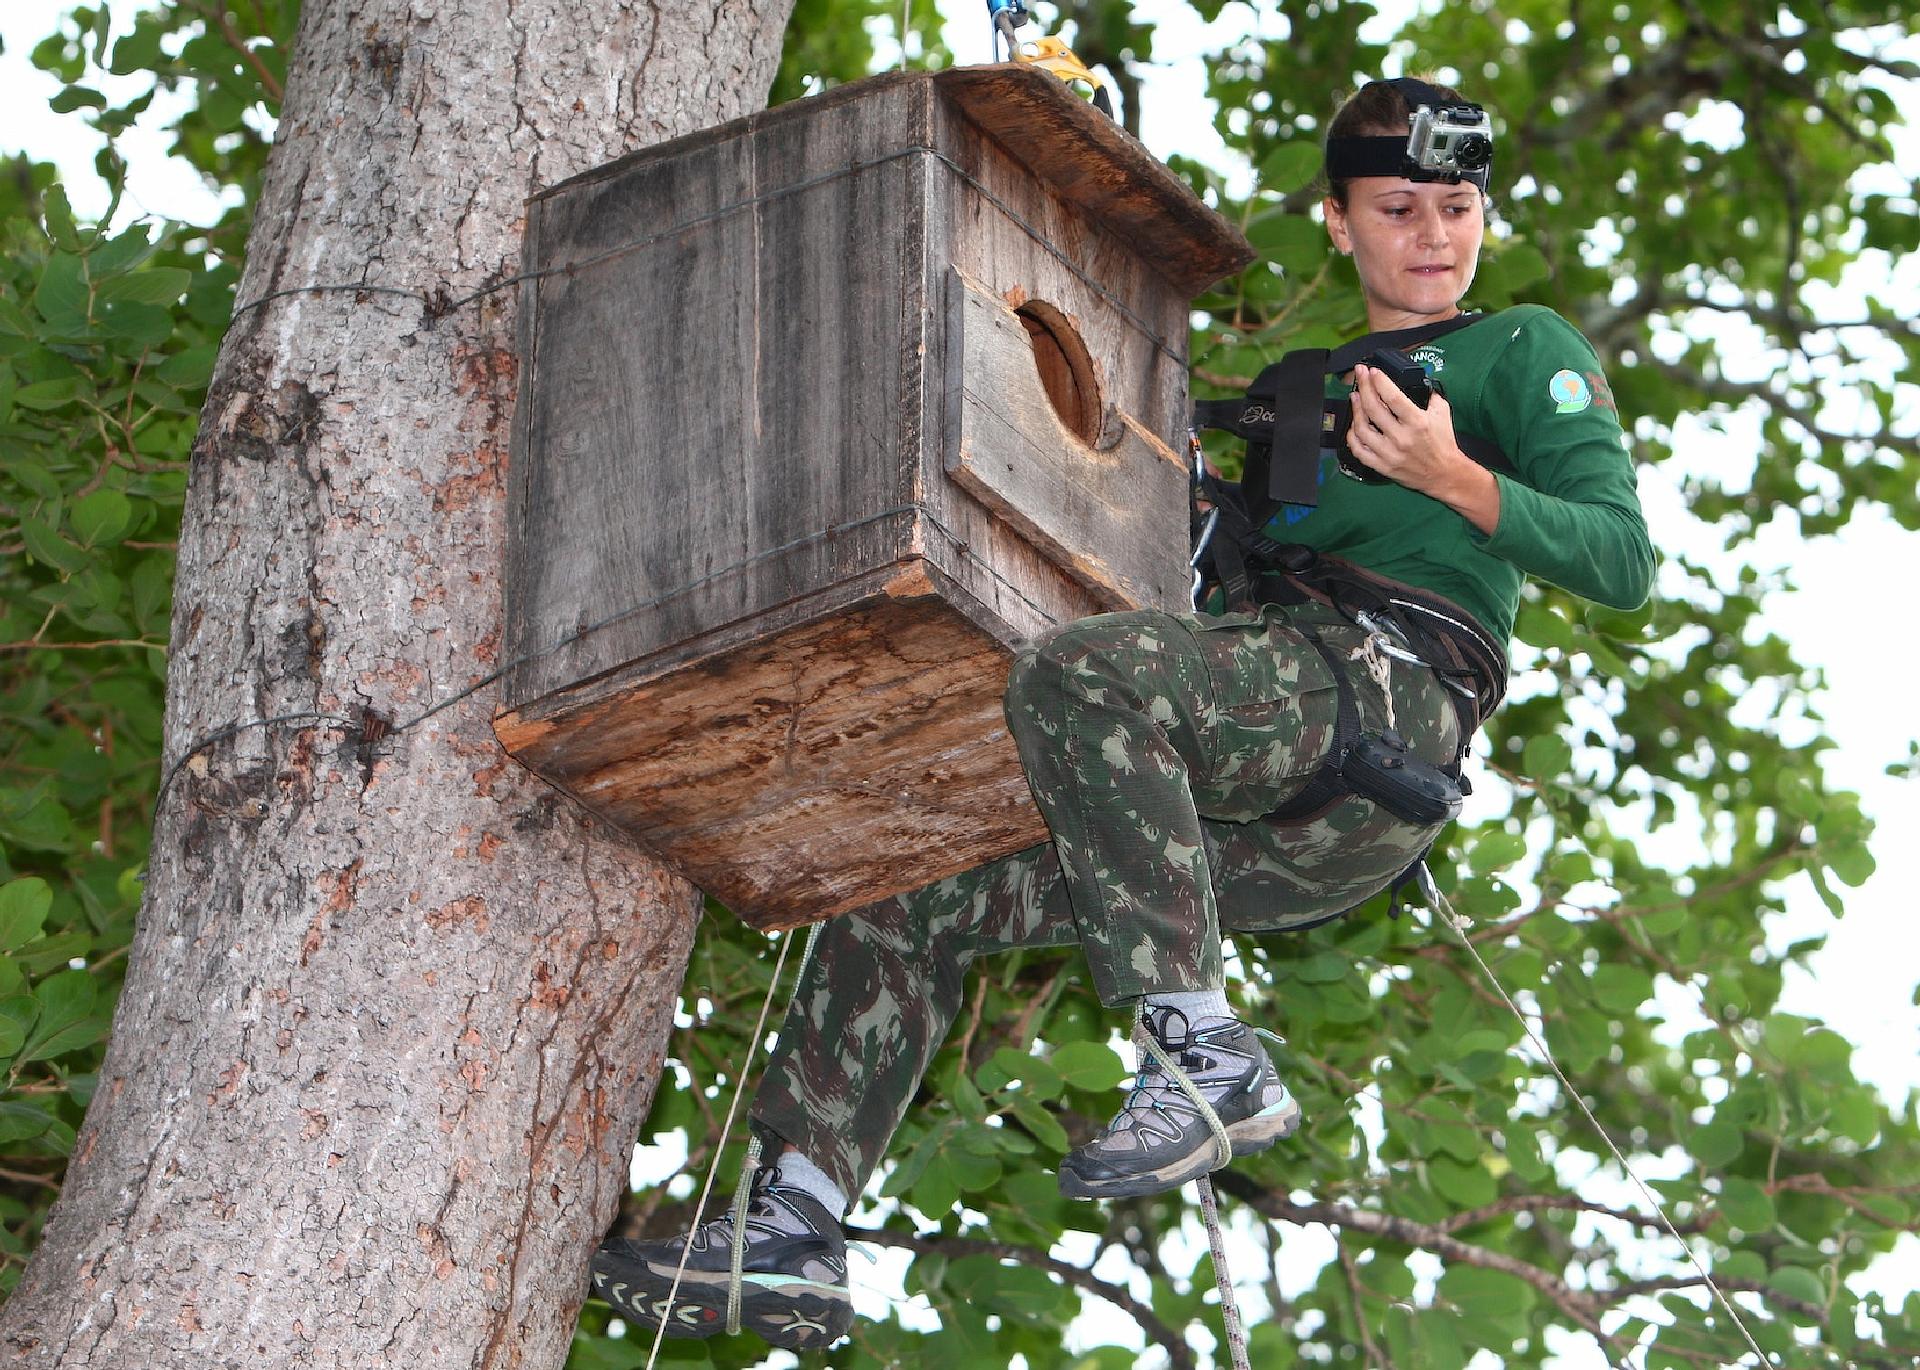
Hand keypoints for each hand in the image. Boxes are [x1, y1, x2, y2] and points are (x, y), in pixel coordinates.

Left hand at [1346, 364, 1500, 533]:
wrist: (1444, 474)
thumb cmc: (1443, 443)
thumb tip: (1415, 381)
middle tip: (1359, 375)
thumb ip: (1429, 395)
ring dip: (1355, 410)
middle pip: (1373, 408)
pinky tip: (1353, 425)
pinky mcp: (1382, 466)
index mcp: (1417, 422)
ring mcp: (1389, 454)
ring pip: (1362, 429)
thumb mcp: (1442, 413)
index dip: (1379, 381)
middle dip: (1363, 387)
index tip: (1372, 371)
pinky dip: (1352, 436)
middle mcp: (1401, 438)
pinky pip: (1359, 450)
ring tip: (1355, 397)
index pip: (1392, 397)